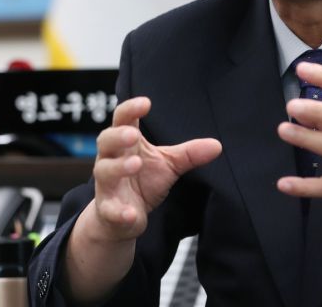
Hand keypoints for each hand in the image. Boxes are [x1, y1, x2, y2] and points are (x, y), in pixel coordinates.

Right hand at [92, 97, 221, 240]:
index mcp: (126, 143)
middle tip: (133, 135)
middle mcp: (111, 159)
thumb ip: (189, 153)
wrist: (122, 218)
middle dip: (118, 136)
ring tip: (135, 164)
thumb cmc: (143, 180)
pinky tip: (131, 214)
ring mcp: (106, 185)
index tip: (146, 103)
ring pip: (104, 171)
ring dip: (118, 167)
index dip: (130, 109)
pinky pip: (109, 210)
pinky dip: (119, 212)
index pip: (122, 119)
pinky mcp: (107, 210)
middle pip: (106, 141)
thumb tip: (217, 145)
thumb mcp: (168, 164)